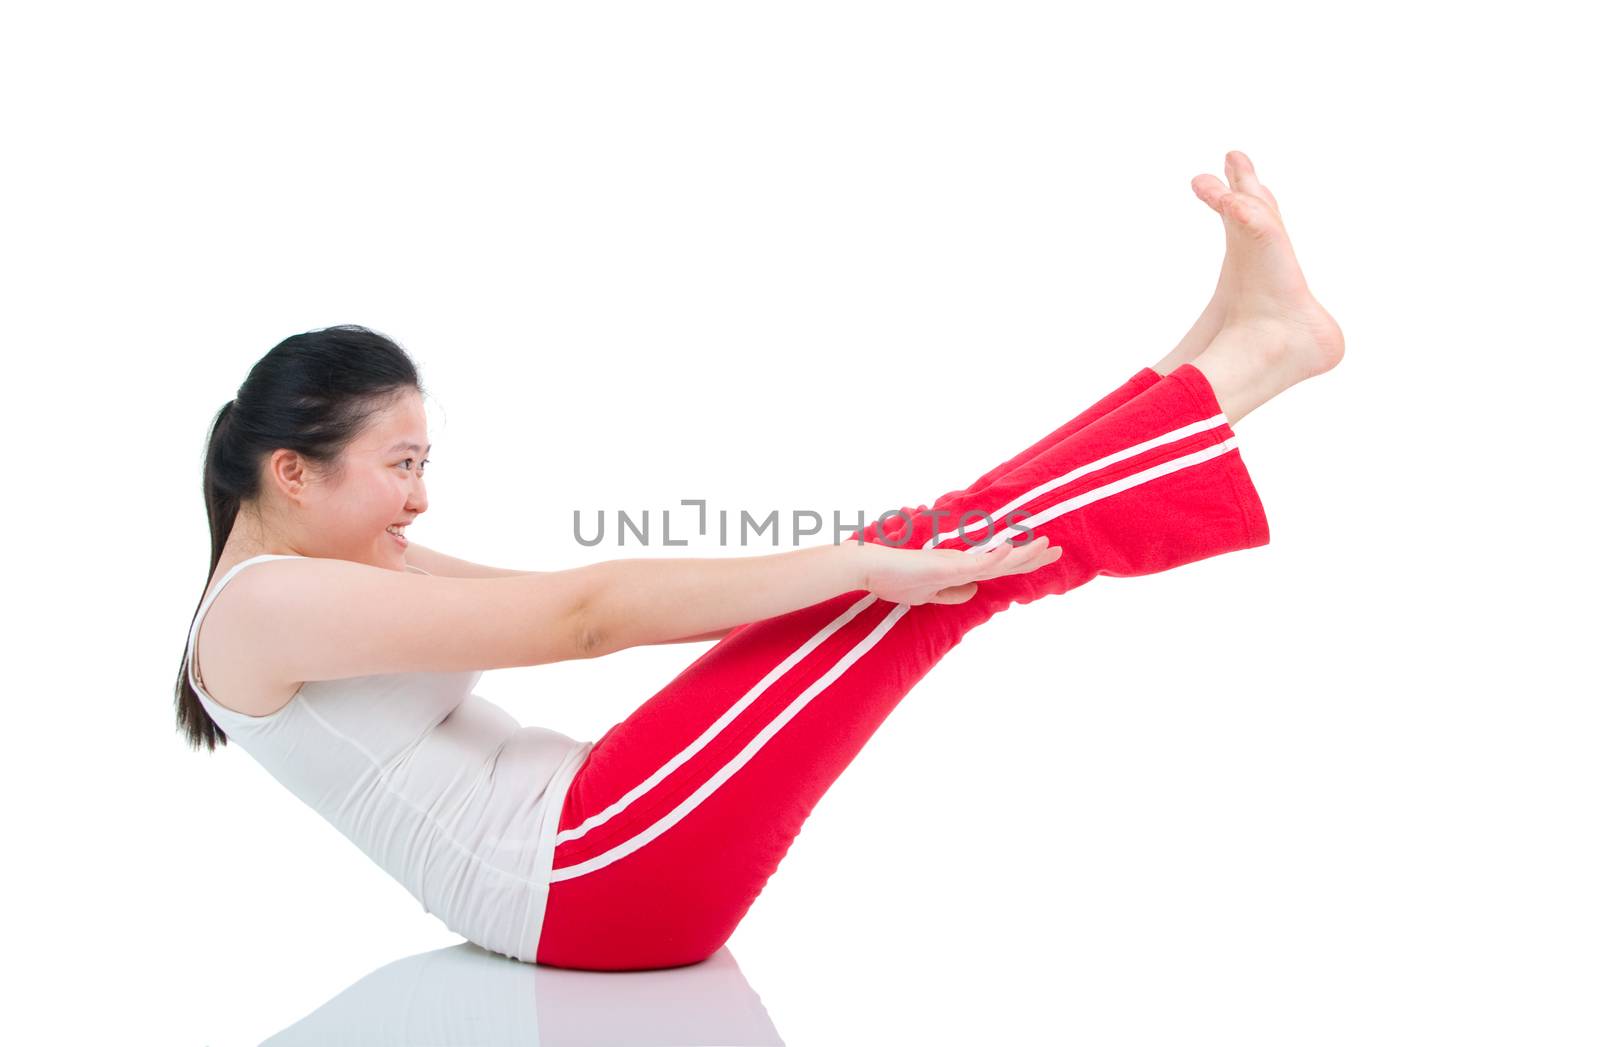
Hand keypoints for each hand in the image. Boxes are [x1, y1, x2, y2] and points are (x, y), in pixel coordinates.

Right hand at [850, 536, 1061, 605]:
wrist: (867, 568)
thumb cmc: (891, 578)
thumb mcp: (926, 594)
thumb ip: (950, 594)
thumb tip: (974, 593)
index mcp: (958, 571)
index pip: (998, 568)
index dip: (1021, 562)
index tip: (1042, 555)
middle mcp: (961, 564)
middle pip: (1005, 561)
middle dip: (1032, 556)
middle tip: (1057, 548)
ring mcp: (955, 563)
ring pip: (998, 559)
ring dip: (1024, 553)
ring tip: (1047, 544)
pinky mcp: (946, 566)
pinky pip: (977, 563)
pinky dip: (997, 558)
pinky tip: (1013, 550)